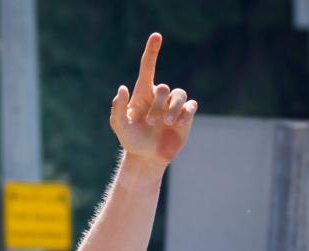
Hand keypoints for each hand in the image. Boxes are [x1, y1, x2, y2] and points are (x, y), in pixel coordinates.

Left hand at [110, 34, 197, 166]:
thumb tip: (122, 88)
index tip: (156, 36)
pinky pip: (191, 105)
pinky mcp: (185, 116)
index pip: (148, 68)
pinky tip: (177, 124)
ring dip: (172, 109)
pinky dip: (185, 112)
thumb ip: (117, 108)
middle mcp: (159, 96)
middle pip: (164, 88)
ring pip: (179, 94)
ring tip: (166, 123)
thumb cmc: (131, 140)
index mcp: (142, 93)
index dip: (152, 51)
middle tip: (149, 122)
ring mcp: (173, 105)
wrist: (146, 157)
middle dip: (157, 104)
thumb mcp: (119, 126)